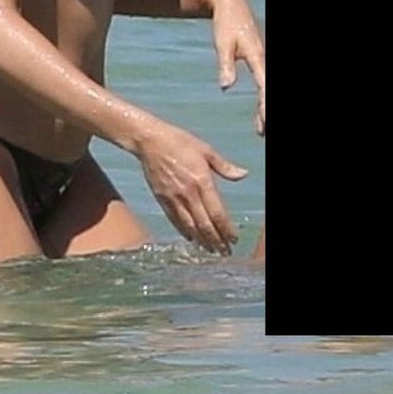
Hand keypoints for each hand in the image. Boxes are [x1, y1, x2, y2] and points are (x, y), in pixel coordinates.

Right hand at [136, 123, 245, 253]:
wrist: (150, 141)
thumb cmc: (179, 142)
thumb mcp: (206, 150)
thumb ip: (224, 166)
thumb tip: (243, 175)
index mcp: (202, 181)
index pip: (217, 213)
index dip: (226, 229)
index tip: (233, 239)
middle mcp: (188, 194)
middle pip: (205, 225)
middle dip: (217, 241)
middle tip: (225, 252)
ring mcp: (174, 198)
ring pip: (190, 226)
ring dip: (202, 241)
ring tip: (211, 250)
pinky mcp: (162, 200)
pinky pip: (175, 220)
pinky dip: (185, 232)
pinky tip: (192, 239)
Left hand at [210, 0, 265, 135]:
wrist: (231, 4)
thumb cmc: (225, 23)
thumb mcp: (222, 44)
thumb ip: (225, 65)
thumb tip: (225, 88)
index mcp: (257, 56)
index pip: (264, 86)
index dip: (265, 104)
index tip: (265, 121)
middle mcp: (264, 59)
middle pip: (269, 91)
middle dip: (267, 112)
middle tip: (262, 132)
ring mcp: (263, 61)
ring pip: (268, 90)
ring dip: (265, 110)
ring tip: (261, 131)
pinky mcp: (259, 62)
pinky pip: (264, 86)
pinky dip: (263, 102)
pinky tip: (259, 117)